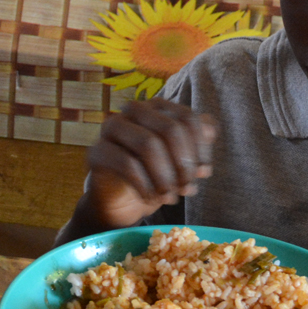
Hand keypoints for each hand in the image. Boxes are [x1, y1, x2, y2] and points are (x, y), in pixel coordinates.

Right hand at [81, 99, 218, 226]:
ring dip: (165, 176)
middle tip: (188, 188)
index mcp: (157, 107)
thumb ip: (198, 140)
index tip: (204, 173)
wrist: (121, 197)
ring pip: (147, 143)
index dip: (200, 147)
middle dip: (183, 164)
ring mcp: (111, 128)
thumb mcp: (182, 158)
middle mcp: (133, 110)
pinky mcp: (97, 152)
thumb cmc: (155, 172)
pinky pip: (127, 164)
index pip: (187, 118)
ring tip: (171, 198)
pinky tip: (152, 200)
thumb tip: (210, 129)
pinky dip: (145, 185)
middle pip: (169, 128)